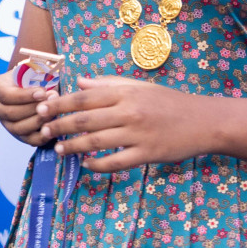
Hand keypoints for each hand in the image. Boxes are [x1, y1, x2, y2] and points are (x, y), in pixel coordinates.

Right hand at [0, 70, 54, 146]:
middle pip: (10, 113)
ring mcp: (5, 122)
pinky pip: (28, 140)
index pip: (5, 95)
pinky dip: (41, 136)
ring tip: (54, 112)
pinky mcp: (18, 134)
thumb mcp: (32, 68)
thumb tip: (49, 85)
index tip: (43, 92)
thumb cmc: (35, 74)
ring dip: (38, 121)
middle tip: (52, 101)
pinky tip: (52, 127)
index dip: (25, 96)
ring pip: (17, 128)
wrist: (35, 85)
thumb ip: (37, 74)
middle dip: (33, 108)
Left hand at [37, 75, 212, 172]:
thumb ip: (108, 84)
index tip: (41, 110)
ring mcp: (138, 134)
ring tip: (60, 150)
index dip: (59, 104)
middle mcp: (130, 112)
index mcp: (126, 94)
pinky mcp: (147, 154)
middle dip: (60, 126)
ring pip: (97, 142)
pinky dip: (98, 165)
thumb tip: (78, 82)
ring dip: (74, 147)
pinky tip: (86, 165)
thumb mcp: (140, 87)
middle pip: (85, 120)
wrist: (206, 121)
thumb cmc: (169, 102)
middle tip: (43, 131)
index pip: (84, 98)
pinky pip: (116, 162)